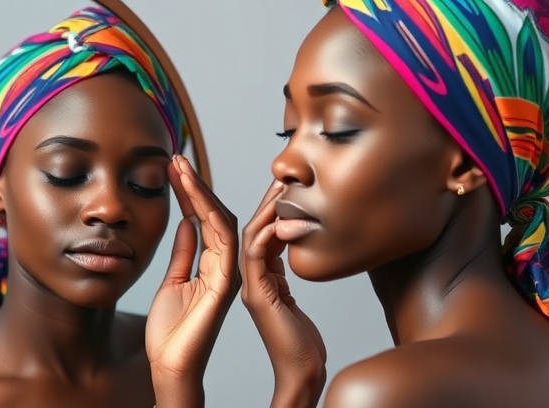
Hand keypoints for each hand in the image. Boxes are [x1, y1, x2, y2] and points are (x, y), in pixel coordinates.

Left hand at [146, 155, 239, 405]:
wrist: (170, 366)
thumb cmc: (171, 333)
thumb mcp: (173, 281)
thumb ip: (183, 252)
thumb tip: (186, 221)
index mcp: (213, 264)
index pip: (206, 219)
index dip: (192, 192)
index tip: (174, 168)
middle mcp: (224, 266)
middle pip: (217, 215)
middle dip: (197, 184)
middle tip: (177, 158)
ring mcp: (227, 274)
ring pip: (222, 222)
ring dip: (200, 192)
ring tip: (180, 168)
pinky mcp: (224, 285)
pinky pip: (224, 243)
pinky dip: (211, 216)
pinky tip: (192, 197)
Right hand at [240, 180, 326, 407]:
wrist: (299, 370)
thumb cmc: (300, 340)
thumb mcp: (290, 295)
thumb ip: (283, 272)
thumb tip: (289, 247)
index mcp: (258, 276)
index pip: (257, 233)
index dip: (267, 209)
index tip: (280, 187)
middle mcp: (250, 278)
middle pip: (248, 230)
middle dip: (262, 203)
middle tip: (278, 178)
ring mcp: (251, 286)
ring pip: (249, 238)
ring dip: (265, 212)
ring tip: (279, 189)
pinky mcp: (258, 295)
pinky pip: (255, 258)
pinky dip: (266, 237)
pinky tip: (277, 222)